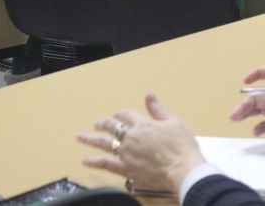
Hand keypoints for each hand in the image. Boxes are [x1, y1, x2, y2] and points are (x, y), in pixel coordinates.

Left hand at [77, 93, 206, 192]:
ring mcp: (126, 153)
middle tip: (97, 124)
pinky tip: (86, 160)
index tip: (118, 114)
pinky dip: (94, 162)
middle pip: (112, 127)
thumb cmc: (182, 146)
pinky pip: (106, 164)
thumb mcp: (173, 122)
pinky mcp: (126, 169)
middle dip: (103, 123)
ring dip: (91, 139)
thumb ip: (158, 109)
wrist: (182, 168)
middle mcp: (131, 137)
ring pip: (104, 144)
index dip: (121, 113)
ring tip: (81, 137)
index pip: (127, 114)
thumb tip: (149, 95)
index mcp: (143, 124)